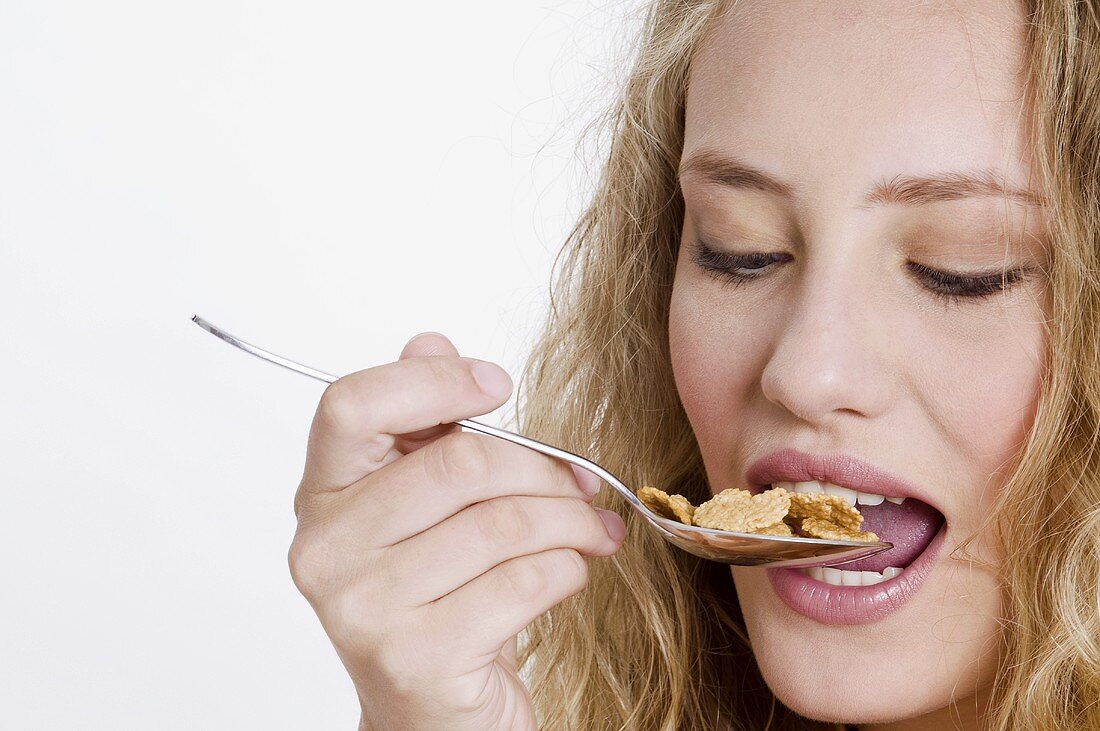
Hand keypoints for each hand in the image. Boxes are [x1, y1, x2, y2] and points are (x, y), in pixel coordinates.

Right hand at [288, 332, 625, 729]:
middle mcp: (326, 551)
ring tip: (594, 527)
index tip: (498, 385)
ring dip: (572, 521)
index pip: (351, 405)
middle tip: (584, 481)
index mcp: (322, 498)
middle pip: (457, 464)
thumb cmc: (440, 600)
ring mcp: (365, 609)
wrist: (434, 716)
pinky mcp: (417, 658)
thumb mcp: (428, 511)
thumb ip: (423, 427)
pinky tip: (573, 571)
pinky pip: (525, 581)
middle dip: (543, 468)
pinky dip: (570, 569)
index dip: (432, 382)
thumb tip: (430, 341)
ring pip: (502, 523)